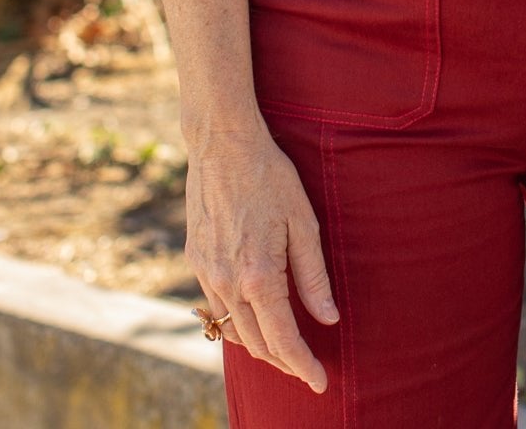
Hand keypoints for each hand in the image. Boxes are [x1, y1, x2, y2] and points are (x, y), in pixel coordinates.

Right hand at [186, 125, 339, 391]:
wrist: (222, 144)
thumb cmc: (270, 176)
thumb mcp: (303, 221)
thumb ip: (314, 275)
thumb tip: (329, 318)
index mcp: (259, 275)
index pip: (283, 339)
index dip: (303, 365)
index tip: (320, 382)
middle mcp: (227, 282)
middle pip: (256, 343)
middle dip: (283, 362)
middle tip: (308, 368)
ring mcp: (206, 272)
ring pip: (232, 329)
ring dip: (259, 345)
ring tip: (285, 348)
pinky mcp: (196, 259)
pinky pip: (216, 305)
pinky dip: (237, 320)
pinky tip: (254, 314)